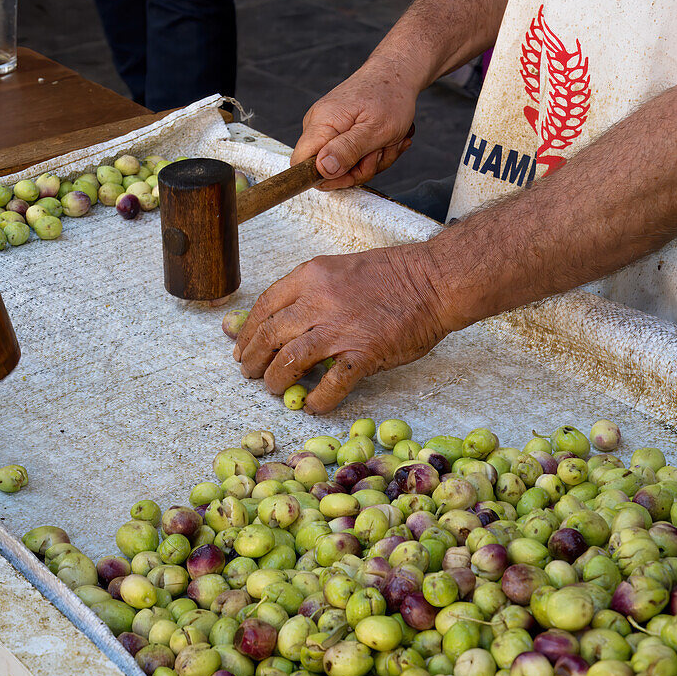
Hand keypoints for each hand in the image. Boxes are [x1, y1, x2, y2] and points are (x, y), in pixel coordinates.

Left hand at [233, 244, 452, 412]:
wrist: (435, 280)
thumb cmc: (392, 275)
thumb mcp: (338, 269)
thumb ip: (307, 291)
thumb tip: (273, 316)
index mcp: (311, 276)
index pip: (265, 306)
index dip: (248, 332)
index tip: (241, 347)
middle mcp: (319, 300)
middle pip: (270, 334)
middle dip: (254, 358)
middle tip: (250, 373)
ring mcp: (341, 328)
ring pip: (291, 360)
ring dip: (277, 379)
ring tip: (275, 389)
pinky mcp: (365, 353)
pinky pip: (332, 384)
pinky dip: (318, 400)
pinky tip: (312, 406)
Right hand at [291, 58, 417, 189]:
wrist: (397, 73)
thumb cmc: (390, 97)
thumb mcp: (376, 129)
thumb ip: (348, 150)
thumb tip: (322, 169)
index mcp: (321, 123)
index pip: (300, 164)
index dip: (325, 177)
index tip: (353, 170)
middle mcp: (318, 126)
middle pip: (328, 171)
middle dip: (360, 169)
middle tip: (381, 150)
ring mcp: (329, 130)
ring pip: (345, 167)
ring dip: (373, 160)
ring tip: (389, 140)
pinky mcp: (340, 132)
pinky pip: (353, 158)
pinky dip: (374, 153)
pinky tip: (388, 139)